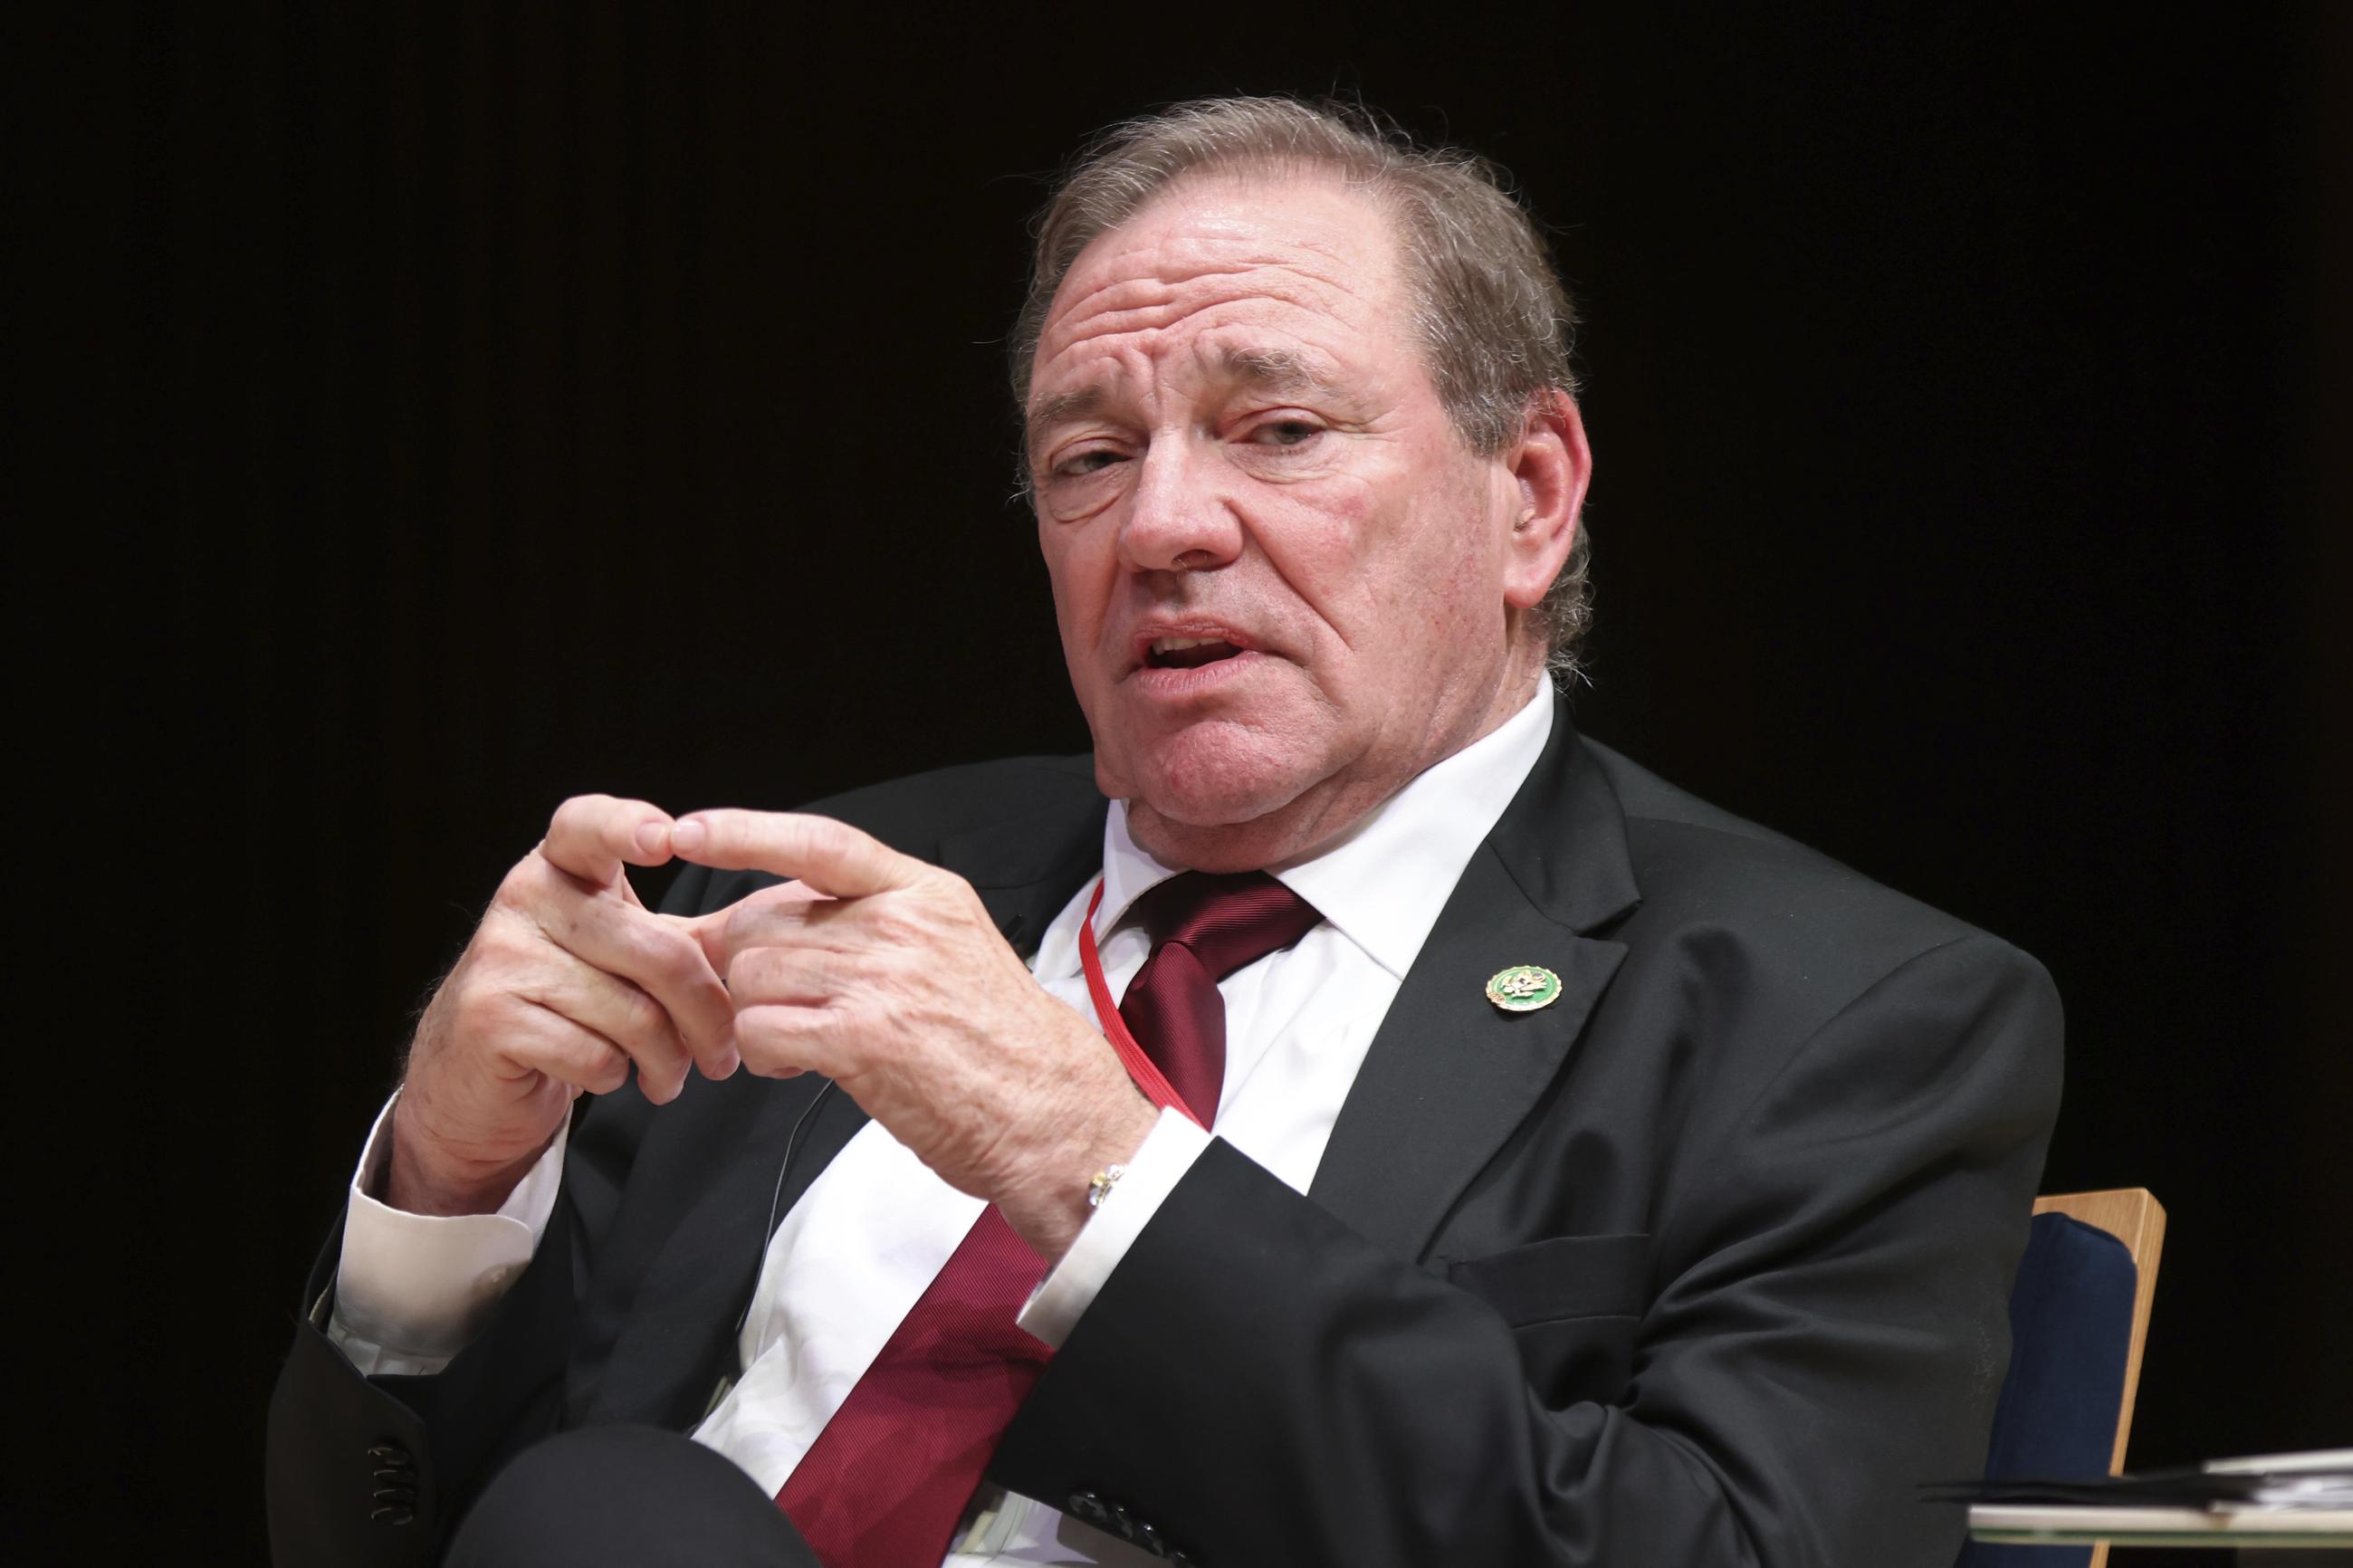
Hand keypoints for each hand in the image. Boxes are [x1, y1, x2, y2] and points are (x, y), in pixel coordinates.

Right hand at [389, 795, 738, 1215]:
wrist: (476, 1076)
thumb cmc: (566, 1004)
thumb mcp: (623, 954)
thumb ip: (684, 938)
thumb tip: (769, 939)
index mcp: (562, 866)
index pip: (588, 825)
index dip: (627, 825)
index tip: (669, 839)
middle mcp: (526, 897)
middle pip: (657, 951)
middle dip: (707, 1018)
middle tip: (722, 1057)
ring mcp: (501, 955)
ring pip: (632, 1014)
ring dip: (667, 1061)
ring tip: (668, 1076)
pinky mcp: (489, 1017)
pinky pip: (593, 1053)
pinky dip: (615, 1077)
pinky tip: (609, 1076)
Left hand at [672, 809, 1158, 1261]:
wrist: (1050, 1110)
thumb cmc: (996, 1042)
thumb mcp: (948, 949)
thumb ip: (866, 924)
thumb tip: (765, 919)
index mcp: (923, 892)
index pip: (819, 842)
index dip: (743, 832)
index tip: (689, 831)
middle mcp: (902, 924)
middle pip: (763, 920)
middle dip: (746, 965)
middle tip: (773, 1003)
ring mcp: (883, 979)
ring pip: (753, 975)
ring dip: (756, 1015)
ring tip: (797, 1042)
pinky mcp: (863, 1039)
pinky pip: (761, 1028)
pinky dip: (761, 1053)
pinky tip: (796, 1065)